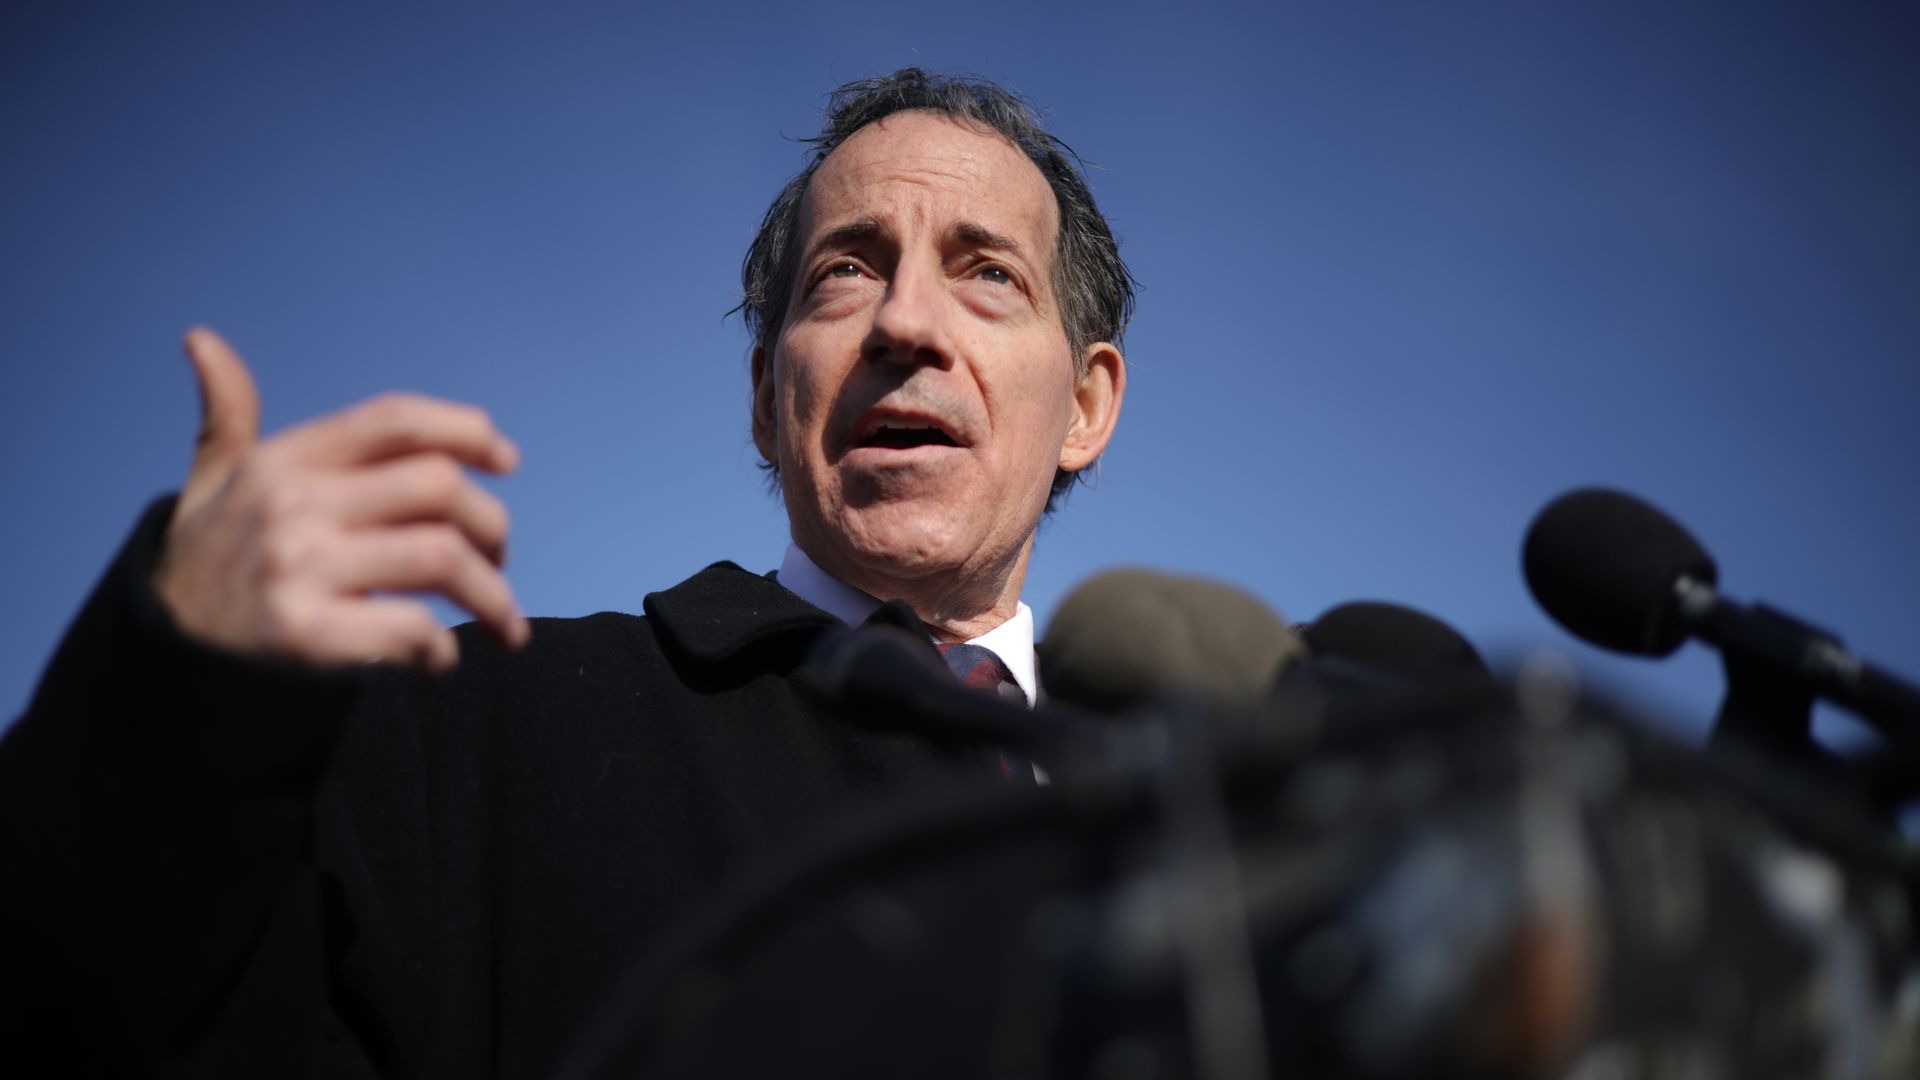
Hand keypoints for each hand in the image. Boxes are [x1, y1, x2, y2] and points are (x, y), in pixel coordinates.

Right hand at [154, 328, 530, 674]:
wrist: (162, 660)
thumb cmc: (208, 563)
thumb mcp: (210, 484)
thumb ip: (227, 417)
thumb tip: (203, 341)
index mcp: (283, 461)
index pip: (394, 420)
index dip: (465, 429)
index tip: (506, 459)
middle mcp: (292, 504)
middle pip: (439, 486)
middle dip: (493, 525)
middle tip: (498, 559)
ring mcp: (299, 568)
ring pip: (442, 557)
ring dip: (493, 595)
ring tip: (503, 623)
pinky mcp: (306, 635)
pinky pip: (412, 628)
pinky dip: (443, 650)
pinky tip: (439, 661)